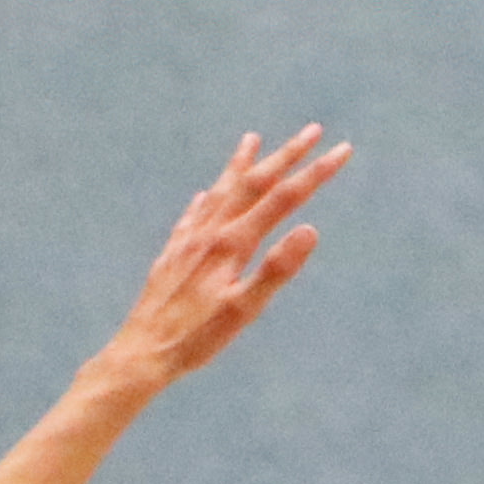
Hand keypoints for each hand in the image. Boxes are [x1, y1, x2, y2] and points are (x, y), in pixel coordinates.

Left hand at [90, 127, 352, 392]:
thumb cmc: (194, 340)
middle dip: (287, 155)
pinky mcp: (171, 256)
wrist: (141, 353)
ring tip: (252, 139)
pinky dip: (206, 198)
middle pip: (253, 183)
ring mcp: (188, 242)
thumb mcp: (242, 312)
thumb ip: (276, 270)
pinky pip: (192, 215)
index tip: (342, 150)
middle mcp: (210, 233)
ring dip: (241, 165)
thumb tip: (310, 229)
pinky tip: (204, 194)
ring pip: (220, 191)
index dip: (315, 173)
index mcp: (232, 244)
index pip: (283, 199)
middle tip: (313, 130)